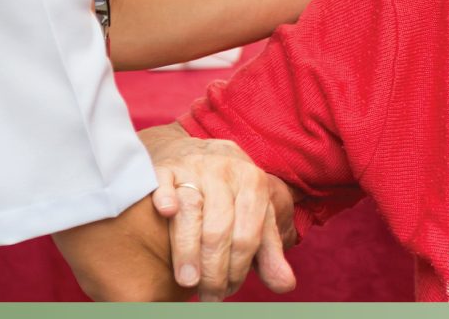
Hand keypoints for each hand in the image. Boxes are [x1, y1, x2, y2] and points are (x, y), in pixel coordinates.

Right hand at [147, 135, 297, 300]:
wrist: (200, 152)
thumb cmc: (232, 195)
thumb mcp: (256, 217)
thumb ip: (269, 251)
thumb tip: (286, 286)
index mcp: (253, 184)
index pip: (247, 235)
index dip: (238, 269)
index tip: (228, 291)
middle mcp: (226, 172)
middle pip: (219, 229)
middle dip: (213, 269)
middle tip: (209, 296)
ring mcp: (194, 167)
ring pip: (191, 210)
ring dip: (188, 251)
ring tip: (188, 282)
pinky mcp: (165, 167)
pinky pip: (163, 182)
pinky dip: (164, 196)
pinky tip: (166, 212)